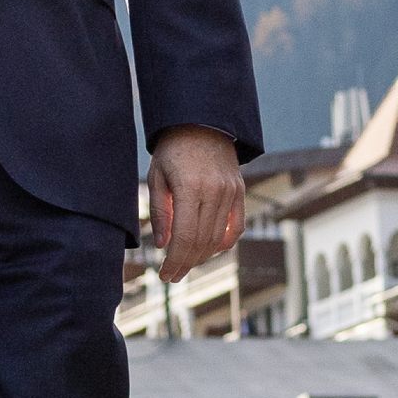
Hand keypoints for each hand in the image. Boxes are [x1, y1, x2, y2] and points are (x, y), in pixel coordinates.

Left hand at [147, 126, 246, 283]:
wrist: (202, 122)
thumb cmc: (172, 150)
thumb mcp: (157, 176)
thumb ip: (160, 211)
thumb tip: (163, 245)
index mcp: (190, 187)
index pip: (185, 237)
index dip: (175, 261)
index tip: (165, 275)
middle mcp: (214, 191)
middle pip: (202, 242)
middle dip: (185, 263)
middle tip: (172, 275)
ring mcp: (231, 192)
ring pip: (218, 238)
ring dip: (201, 257)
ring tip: (185, 265)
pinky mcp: (239, 192)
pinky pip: (236, 227)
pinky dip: (223, 244)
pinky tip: (208, 251)